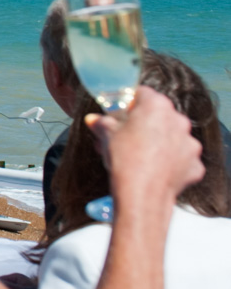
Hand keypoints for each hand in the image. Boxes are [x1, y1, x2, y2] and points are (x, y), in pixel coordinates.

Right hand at [86, 86, 202, 207]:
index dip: (128, 103)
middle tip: (126, 135)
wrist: (142, 195)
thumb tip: (93, 120)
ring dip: (157, 142)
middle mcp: (178, 121)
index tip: (120, 114)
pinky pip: (180, 158)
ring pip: (171, 136)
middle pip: (159, 115)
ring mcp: (189, 143)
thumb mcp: (106, 135)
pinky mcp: (195, 164)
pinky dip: (169, 162)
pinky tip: (154, 169)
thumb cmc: (124, 159)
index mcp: (157, 106)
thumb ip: (102, 122)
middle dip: (143, 123)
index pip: (142, 93)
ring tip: (139, 155)